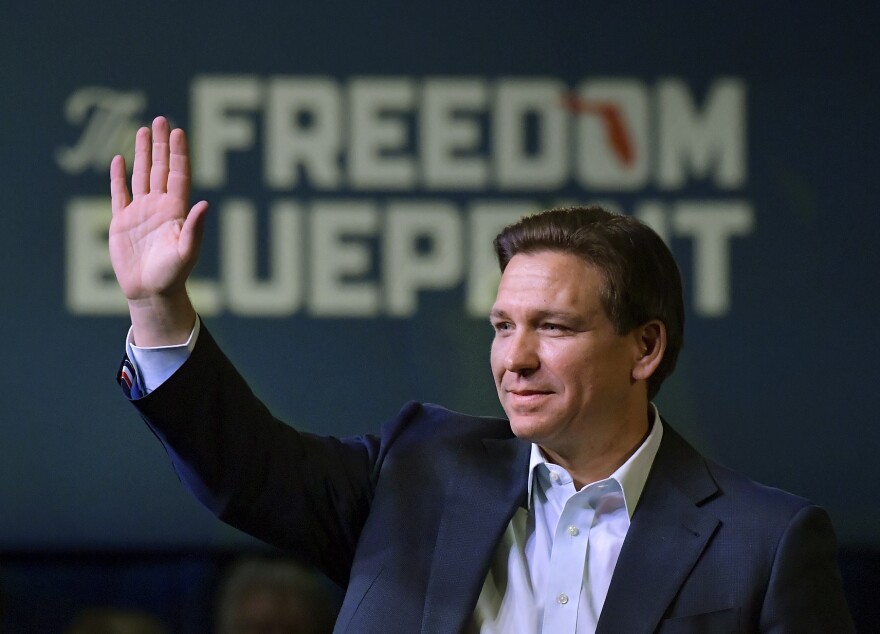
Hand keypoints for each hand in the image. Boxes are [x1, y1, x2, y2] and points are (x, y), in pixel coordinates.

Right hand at [110, 116, 208, 344]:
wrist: (151, 293)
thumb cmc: (173, 275)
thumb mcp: (187, 252)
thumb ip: (195, 228)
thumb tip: (205, 204)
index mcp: (177, 211)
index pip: (178, 175)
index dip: (179, 153)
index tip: (178, 131)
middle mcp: (159, 207)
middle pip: (160, 168)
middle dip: (161, 144)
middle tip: (161, 119)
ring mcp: (140, 212)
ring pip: (141, 175)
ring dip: (141, 153)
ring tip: (143, 130)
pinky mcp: (122, 222)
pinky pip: (119, 193)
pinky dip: (118, 177)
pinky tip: (118, 159)